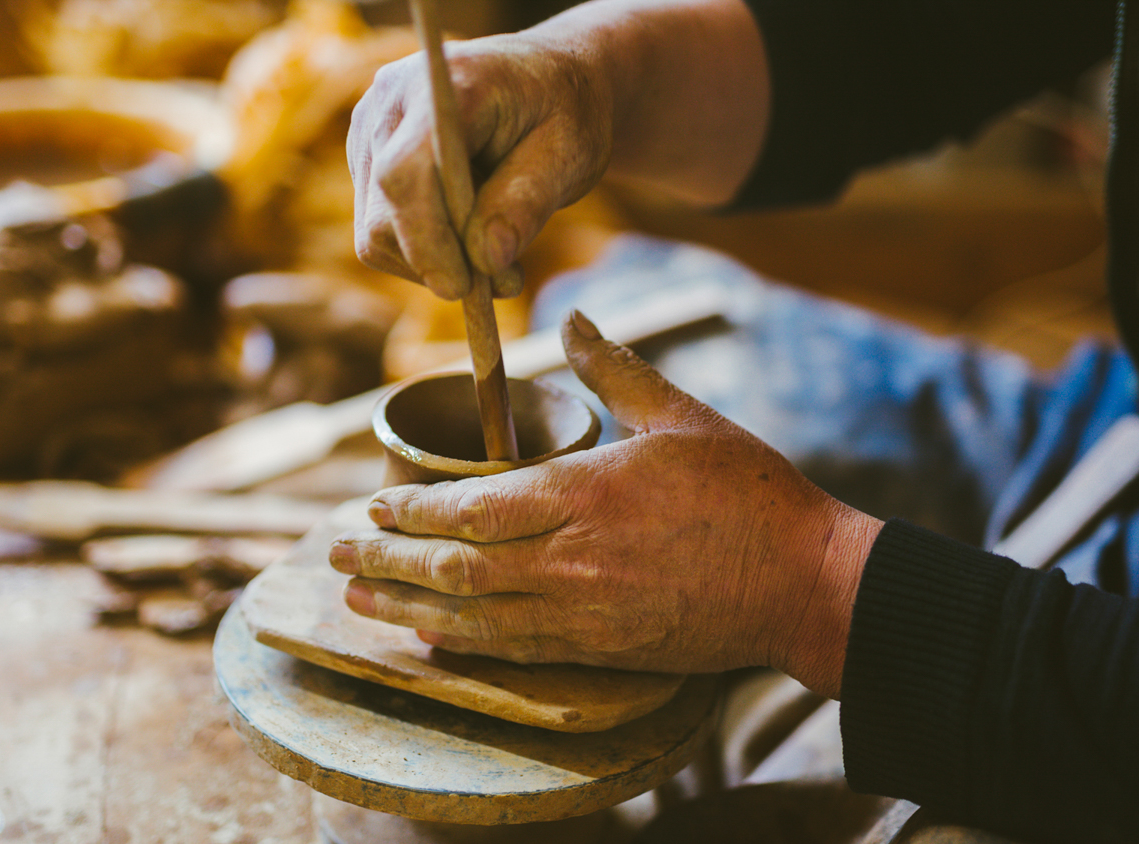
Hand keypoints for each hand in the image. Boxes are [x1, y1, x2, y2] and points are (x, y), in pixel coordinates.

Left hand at [328, 311, 881, 696]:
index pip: (471, 506)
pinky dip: (462, 643)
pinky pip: (514, 651)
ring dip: (406, 607)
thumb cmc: (750, 494)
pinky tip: (429, 638)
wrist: (804, 583)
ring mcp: (583, 611)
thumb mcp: (681, 416)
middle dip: (386, 559)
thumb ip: (615, 370)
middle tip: (334, 551)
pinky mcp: (601, 649)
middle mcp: (570, 558)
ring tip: (356, 599)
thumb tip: (574, 321)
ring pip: (471, 615)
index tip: (373, 502)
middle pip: (454, 566)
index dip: (412, 509)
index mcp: (584, 494)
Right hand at [346, 32, 613, 299]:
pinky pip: (377, 231)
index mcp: (446, 83)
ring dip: (431, 263)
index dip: (425, 238)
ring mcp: (369, 128)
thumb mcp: (569, 153)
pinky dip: (421, 251)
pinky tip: (467, 236)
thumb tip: (486, 261)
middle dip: (437, 262)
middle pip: (382, 212)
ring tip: (494, 257)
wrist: (545, 82)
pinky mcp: (366, 158)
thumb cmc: (564, 111)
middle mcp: (391, 100)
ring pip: (374, 231)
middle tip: (504, 281)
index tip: (462, 287)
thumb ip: (527, 202)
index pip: (404, 171)